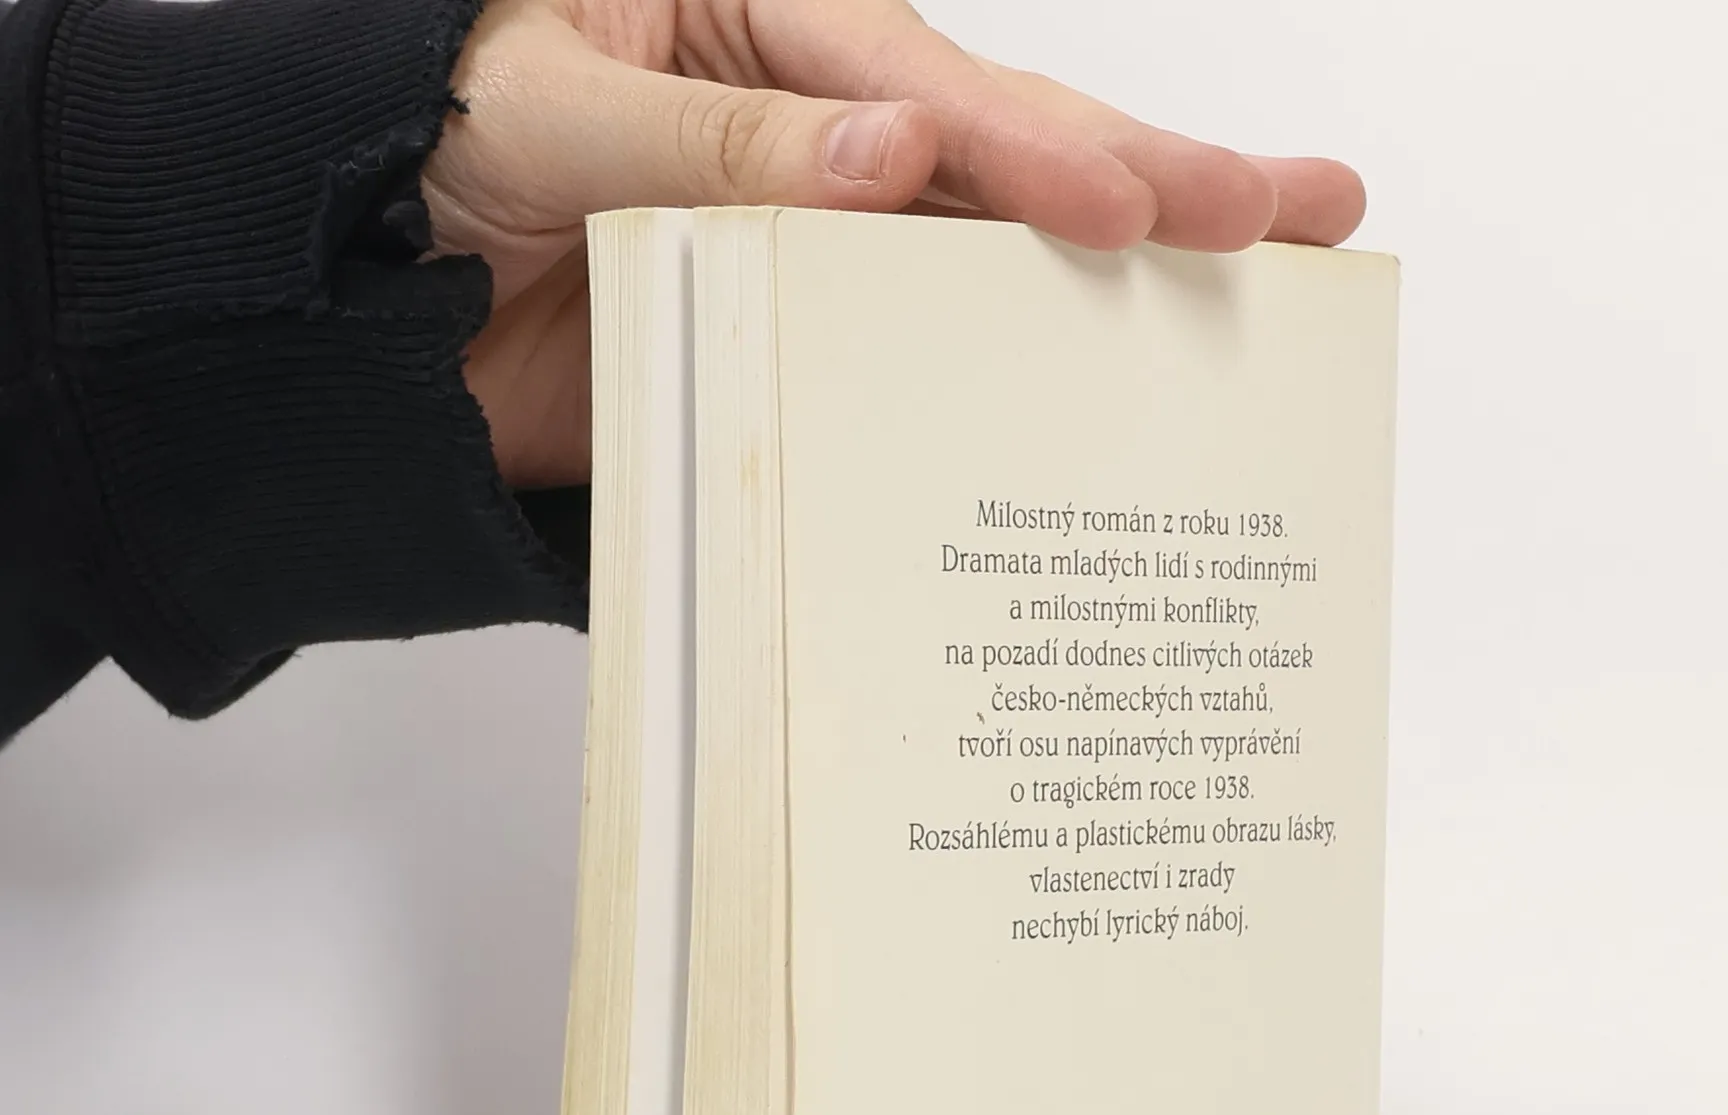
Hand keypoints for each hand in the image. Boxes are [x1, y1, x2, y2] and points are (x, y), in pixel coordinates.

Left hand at [425, 0, 1366, 489]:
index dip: (1028, 145)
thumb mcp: (550, 115)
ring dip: (1111, 274)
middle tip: (1295, 208)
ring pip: (984, 250)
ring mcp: (817, 231)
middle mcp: (811, 119)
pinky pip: (909, 351)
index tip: (1129, 205)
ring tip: (1260, 275)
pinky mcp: (797, 329)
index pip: (917, 81)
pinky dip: (997, 373)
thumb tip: (895, 154)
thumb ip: (719, 149)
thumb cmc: (416, 148)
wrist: (350, 300)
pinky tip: (1098, 382)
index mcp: (751, 22)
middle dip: (1150, 178)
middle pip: (1000, 144)